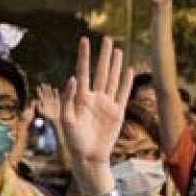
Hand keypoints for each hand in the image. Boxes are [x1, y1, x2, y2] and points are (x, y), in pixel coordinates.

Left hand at [48, 37, 133, 172]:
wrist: (88, 156)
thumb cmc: (73, 139)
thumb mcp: (66, 119)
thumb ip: (69, 99)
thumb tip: (73, 78)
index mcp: (81, 97)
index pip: (83, 71)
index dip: (84, 56)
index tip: (84, 40)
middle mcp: (95, 97)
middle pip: (101, 71)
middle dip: (103, 55)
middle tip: (106, 39)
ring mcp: (107, 104)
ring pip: (113, 80)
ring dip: (116, 65)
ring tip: (118, 50)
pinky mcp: (117, 112)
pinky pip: (123, 94)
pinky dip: (127, 83)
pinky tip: (129, 70)